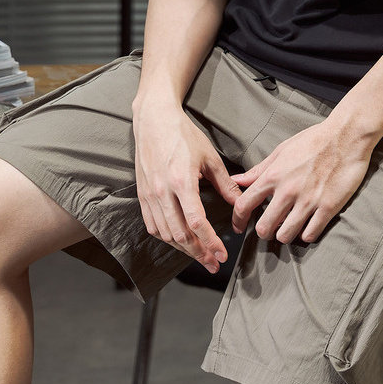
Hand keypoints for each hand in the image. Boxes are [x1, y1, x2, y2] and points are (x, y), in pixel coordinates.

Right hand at [133, 103, 240, 272]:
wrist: (154, 120)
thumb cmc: (183, 134)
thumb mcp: (209, 156)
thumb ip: (225, 183)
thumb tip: (239, 202)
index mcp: (182, 181)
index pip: (196, 222)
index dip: (210, 242)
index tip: (222, 254)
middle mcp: (162, 191)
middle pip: (180, 234)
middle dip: (199, 253)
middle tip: (214, 263)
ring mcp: (150, 194)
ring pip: (165, 234)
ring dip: (183, 249)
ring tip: (200, 256)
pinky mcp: (142, 194)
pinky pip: (152, 225)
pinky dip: (166, 238)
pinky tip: (179, 242)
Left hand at [230, 119, 374, 244]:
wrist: (347, 135)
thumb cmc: (314, 139)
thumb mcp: (282, 150)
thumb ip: (259, 169)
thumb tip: (237, 180)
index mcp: (274, 175)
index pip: (244, 205)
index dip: (237, 220)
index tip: (239, 227)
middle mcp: (288, 190)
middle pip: (264, 228)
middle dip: (264, 232)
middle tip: (270, 228)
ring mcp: (308, 200)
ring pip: (285, 236)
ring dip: (285, 235)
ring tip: (289, 227)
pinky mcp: (328, 207)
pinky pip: (310, 235)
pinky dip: (306, 235)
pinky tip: (308, 225)